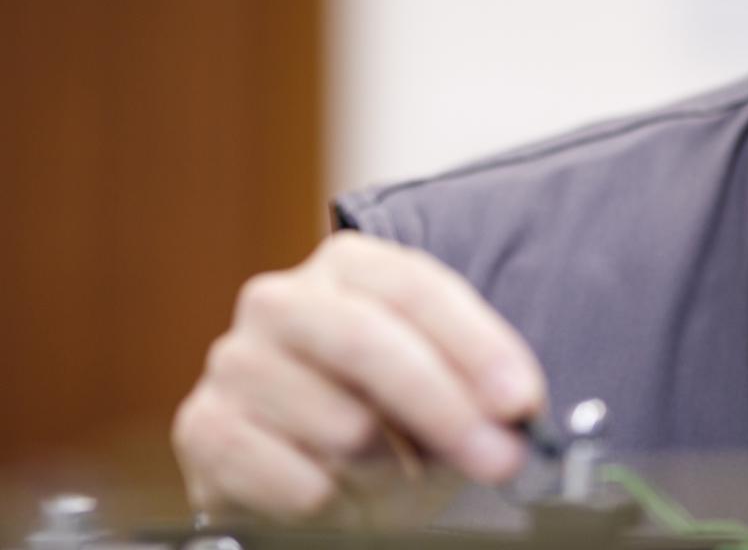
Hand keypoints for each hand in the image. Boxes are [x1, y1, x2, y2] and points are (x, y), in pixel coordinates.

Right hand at [172, 232, 544, 521]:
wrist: (307, 470)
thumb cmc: (387, 417)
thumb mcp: (441, 386)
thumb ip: (476, 386)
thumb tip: (516, 412)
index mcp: (347, 267)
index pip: (415, 289)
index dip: (476, 346)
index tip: (520, 401)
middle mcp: (281, 302)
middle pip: (366, 341)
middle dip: (444, 407)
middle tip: (498, 457)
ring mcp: (235, 364)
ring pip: (338, 421)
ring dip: (391, 468)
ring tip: (399, 473)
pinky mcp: (204, 430)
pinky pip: (297, 480)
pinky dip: (338, 503)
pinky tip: (343, 495)